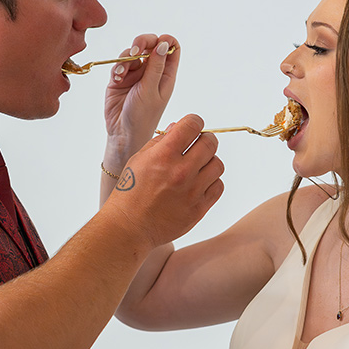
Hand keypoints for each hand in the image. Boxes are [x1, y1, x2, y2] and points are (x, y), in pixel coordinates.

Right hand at [103, 35, 179, 166]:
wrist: (123, 133)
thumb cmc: (143, 116)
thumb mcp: (151, 90)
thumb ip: (156, 66)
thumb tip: (164, 43)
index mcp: (166, 74)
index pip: (171, 48)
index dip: (166, 41)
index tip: (158, 43)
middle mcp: (151, 71)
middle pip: (150, 44)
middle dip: (142, 42)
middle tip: (136, 49)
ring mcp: (135, 74)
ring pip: (132, 52)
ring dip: (126, 58)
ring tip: (122, 73)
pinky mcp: (120, 78)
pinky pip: (118, 63)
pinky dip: (117, 67)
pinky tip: (117, 78)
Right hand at [104, 114, 223, 248]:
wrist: (129, 226)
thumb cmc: (130, 191)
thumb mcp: (139, 160)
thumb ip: (160, 141)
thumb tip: (178, 127)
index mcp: (164, 155)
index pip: (193, 125)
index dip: (194, 122)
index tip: (192, 126)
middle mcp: (181, 171)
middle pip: (210, 143)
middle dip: (204, 140)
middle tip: (196, 146)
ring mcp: (192, 191)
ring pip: (217, 164)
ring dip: (208, 162)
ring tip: (196, 168)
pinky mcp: (199, 208)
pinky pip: (218, 186)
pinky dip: (211, 182)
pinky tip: (199, 183)